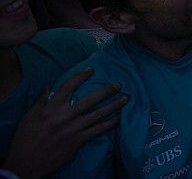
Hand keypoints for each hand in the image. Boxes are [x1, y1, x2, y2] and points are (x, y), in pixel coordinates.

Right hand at [2, 68, 125, 177]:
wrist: (26, 163)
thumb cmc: (26, 138)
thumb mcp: (29, 116)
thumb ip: (41, 100)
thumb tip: (51, 85)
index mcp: (50, 108)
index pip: (68, 86)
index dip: (81, 76)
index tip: (92, 70)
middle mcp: (63, 116)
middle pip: (90, 99)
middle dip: (107, 91)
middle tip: (119, 84)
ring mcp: (72, 129)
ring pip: (98, 114)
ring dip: (114, 106)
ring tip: (125, 99)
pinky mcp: (78, 141)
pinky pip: (98, 130)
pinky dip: (110, 123)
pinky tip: (119, 118)